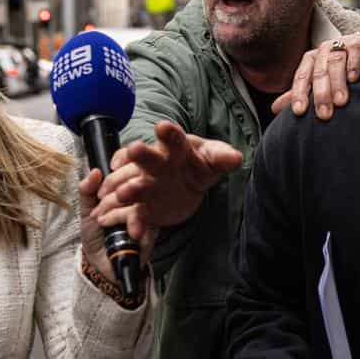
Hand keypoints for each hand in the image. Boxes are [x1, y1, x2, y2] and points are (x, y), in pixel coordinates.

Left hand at [78, 168, 156, 281]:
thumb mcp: (87, 209)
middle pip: (133, 182)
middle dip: (109, 194)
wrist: (99, 263)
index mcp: (129, 193)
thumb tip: (95, 171)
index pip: (128, 173)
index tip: (98, 192)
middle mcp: (141, 202)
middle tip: (97, 209)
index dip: (111, 178)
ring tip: (101, 219)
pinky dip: (118, 217)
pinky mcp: (151, 228)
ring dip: (112, 207)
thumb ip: (87, 189)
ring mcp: (148, 214)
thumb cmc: (96, 236)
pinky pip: (138, 214)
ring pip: (135, 196)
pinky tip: (108, 224)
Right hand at [97, 121, 242, 228]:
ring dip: (129, 189)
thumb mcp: (213, 159)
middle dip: (141, 154)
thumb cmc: (198, 164)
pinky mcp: (143, 207)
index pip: (174, 139)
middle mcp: (157, 164)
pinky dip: (134, 223)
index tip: (163, 126)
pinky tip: (136, 231)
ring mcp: (146, 184)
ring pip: (134, 184)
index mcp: (176, 149)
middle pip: (148, 158)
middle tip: (135, 149)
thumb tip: (236, 158)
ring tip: (123, 194)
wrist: (185, 184)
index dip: (169, 133)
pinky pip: (135, 214)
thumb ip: (222, 157)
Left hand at [272, 33, 359, 120]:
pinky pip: (354, 51)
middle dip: (321, 94)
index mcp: (310, 60)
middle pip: (318, 72)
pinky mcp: (358, 42)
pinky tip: (353, 79)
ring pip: (335, 62)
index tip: (299, 111)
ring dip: (337, 82)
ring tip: (341, 102)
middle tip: (324, 114)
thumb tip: (274, 109)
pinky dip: (353, 64)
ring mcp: (340, 44)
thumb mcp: (317, 80)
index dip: (299, 94)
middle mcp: (323, 51)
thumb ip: (299, 94)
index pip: (301, 77)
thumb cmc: (337, 69)